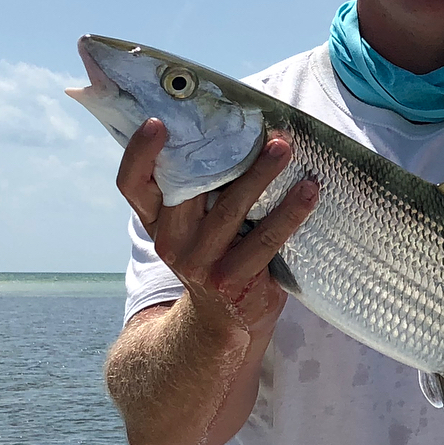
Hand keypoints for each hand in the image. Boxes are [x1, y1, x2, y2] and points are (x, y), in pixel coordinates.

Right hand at [117, 118, 318, 337]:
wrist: (223, 321)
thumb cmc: (215, 256)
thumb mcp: (194, 227)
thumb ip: (200, 190)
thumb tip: (236, 129)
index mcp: (158, 221)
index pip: (134, 185)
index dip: (139, 154)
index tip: (157, 123)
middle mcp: (173, 241)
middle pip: (190, 188)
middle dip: (222, 153)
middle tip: (256, 127)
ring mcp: (201, 262)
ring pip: (231, 209)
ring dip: (261, 174)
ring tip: (284, 148)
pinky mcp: (233, 279)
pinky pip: (266, 239)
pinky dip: (290, 212)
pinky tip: (309, 191)